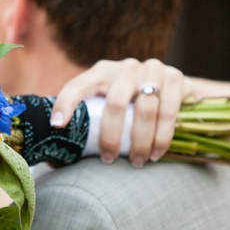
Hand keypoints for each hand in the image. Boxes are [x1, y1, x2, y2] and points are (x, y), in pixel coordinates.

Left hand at [52, 58, 192, 166]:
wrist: (173, 87)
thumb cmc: (131, 103)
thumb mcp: (107, 105)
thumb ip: (86, 124)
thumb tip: (53, 160)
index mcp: (101, 72)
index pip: (77, 86)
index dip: (65, 103)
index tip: (57, 126)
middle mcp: (125, 67)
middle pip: (115, 103)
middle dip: (111, 136)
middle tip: (108, 159)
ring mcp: (152, 69)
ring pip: (145, 109)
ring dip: (140, 141)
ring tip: (136, 162)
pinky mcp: (176, 78)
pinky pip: (168, 112)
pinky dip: (162, 137)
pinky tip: (156, 153)